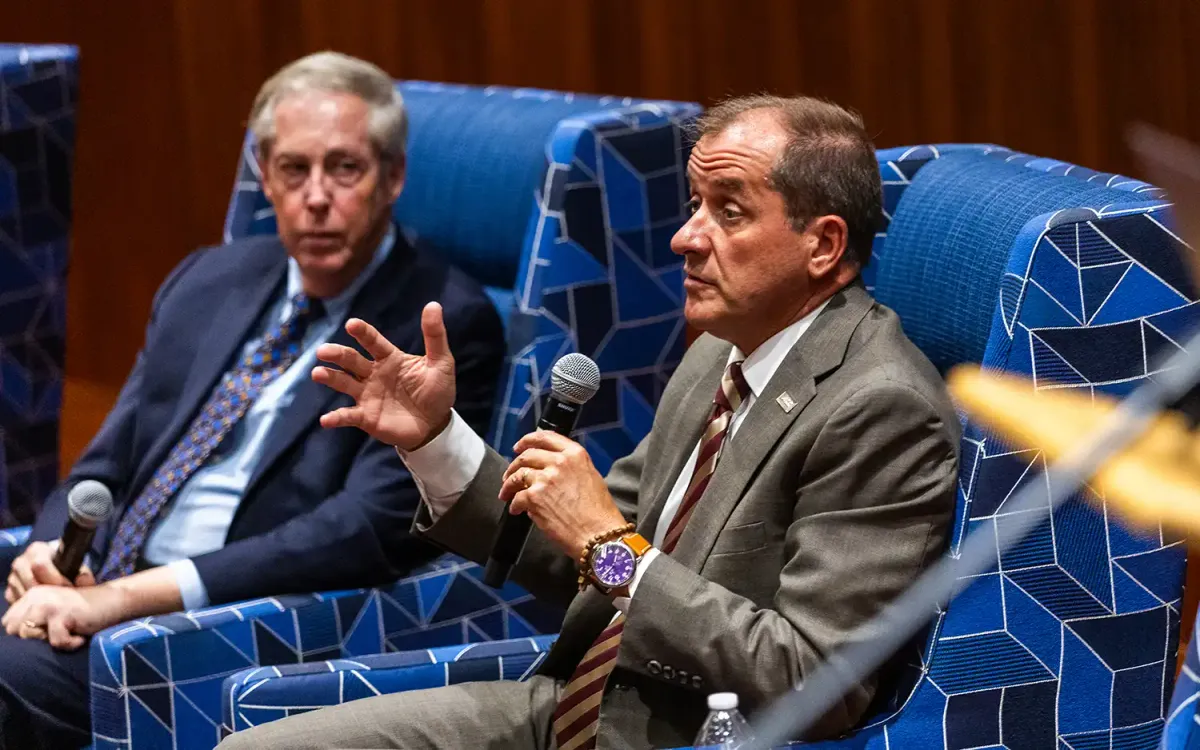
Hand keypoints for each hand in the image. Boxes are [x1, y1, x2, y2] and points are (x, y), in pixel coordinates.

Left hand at [1, 583, 128, 650]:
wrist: (114, 601)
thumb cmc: (84, 612)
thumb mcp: (53, 612)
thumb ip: (32, 619)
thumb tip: (15, 640)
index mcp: (31, 594)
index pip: (8, 622)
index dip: (25, 633)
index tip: (49, 630)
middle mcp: (36, 596)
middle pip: (14, 630)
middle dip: (34, 638)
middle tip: (59, 631)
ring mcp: (48, 603)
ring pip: (28, 636)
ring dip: (50, 640)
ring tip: (69, 633)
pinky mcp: (62, 613)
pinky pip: (55, 642)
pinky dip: (70, 644)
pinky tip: (81, 637)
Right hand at [5, 540, 94, 604]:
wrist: (54, 568)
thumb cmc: (66, 566)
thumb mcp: (76, 565)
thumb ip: (84, 573)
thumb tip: (83, 580)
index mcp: (37, 550)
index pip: (40, 565)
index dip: (55, 578)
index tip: (68, 586)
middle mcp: (21, 561)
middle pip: (29, 580)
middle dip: (47, 591)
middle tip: (60, 598)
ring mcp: (13, 577)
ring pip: (22, 592)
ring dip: (38, 600)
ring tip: (54, 603)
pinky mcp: (10, 591)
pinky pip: (16, 602)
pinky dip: (30, 607)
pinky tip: (43, 607)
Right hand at [314, 302, 456, 449]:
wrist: (436, 424)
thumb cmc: (437, 390)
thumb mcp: (441, 362)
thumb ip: (435, 335)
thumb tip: (434, 304)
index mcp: (389, 358)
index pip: (373, 341)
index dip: (362, 332)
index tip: (351, 324)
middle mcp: (373, 373)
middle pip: (351, 360)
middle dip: (337, 354)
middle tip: (323, 350)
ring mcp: (367, 395)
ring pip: (344, 383)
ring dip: (330, 377)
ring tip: (317, 373)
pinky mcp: (366, 417)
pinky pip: (348, 415)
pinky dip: (336, 417)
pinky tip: (326, 420)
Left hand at [499, 431, 629, 558]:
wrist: (597, 535)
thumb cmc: (598, 513)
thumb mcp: (591, 477)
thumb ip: (570, 467)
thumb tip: (549, 468)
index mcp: (575, 454)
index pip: (545, 437)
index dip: (527, 441)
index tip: (519, 447)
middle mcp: (560, 462)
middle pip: (527, 455)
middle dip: (514, 465)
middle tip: (509, 475)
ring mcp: (546, 478)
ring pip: (517, 475)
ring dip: (508, 485)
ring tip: (506, 494)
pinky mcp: (535, 497)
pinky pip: (517, 497)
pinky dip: (514, 505)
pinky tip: (517, 510)